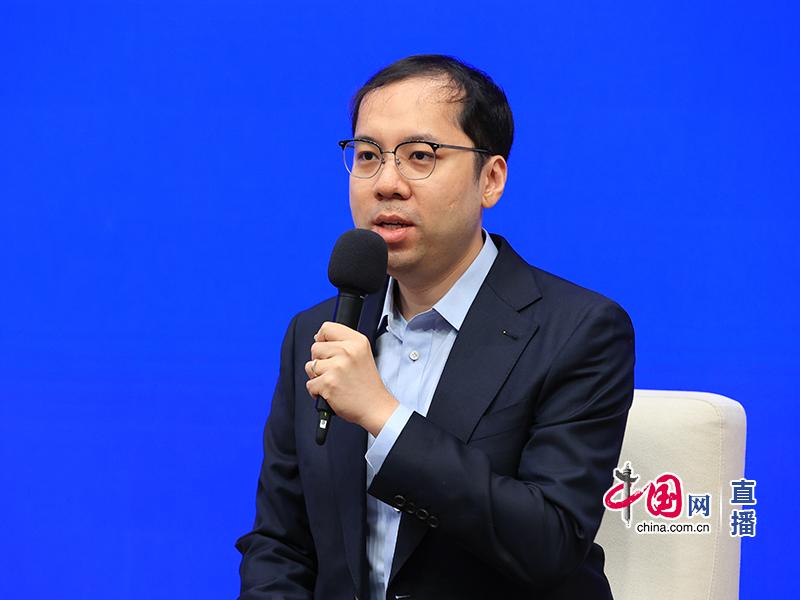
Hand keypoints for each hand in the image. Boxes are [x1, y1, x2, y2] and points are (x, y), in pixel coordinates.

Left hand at [305, 321, 398, 435]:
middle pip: (315, 347)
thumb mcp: (362, 354)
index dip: (322, 339)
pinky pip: (309, 384)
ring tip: (333, 382)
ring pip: (310, 366)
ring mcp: (337, 367)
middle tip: (334, 371)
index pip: (327, 328)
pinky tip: (331, 392)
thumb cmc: (367, 384)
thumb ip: (343, 343)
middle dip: (319, 360)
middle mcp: (347, 351)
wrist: (375, 407)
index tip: (326, 349)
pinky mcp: (328, 383)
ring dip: (317, 376)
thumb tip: (317, 338)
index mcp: (357, 341)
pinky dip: (316, 391)